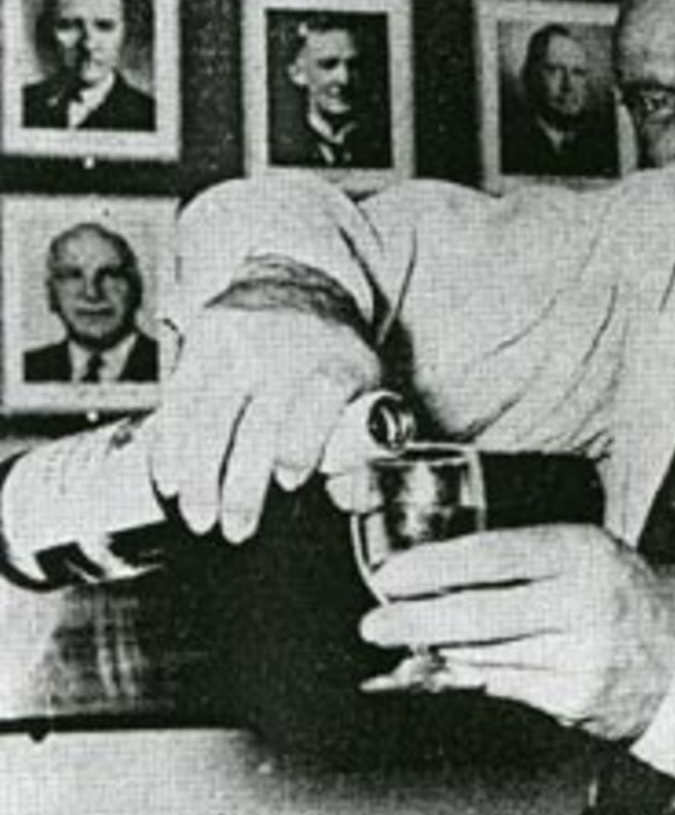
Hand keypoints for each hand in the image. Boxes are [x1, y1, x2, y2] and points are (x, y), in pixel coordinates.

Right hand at [150, 292, 380, 542]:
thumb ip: (360, 445)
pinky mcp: (202, 339)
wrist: (298, 285)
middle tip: (235, 530)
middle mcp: (286, 349)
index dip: (301, 445)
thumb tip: (349, 499)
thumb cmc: (334, 354)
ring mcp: (239, 343)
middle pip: (256, 423)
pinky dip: (169, 445)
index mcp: (336, 363)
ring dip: (199, 476)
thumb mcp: (365, 389)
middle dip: (241, 486)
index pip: (317, 403)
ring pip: (209, 416)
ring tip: (199, 516)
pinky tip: (168, 479)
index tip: (289, 481)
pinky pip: (177, 399)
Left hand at [359, 523, 674, 740]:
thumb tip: (435, 571)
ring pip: (484, 655)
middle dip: (417, 621)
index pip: (494, 555)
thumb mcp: (584, 555)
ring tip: (404, 643)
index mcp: (582, 553)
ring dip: (436, 650)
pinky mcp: (573, 699)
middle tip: (375, 623)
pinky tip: (443, 667)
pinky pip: (500, 686)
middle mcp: (584, 602)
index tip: (393, 576)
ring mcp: (580, 656)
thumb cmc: (622, 596)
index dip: (434, 567)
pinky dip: (465, 676)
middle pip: (481, 613)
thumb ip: (520, 559)